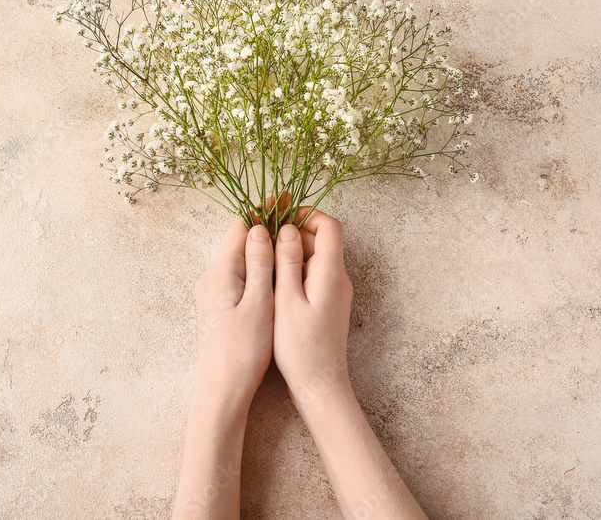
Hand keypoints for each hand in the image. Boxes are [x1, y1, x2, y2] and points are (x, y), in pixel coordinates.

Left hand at [191, 219, 274, 412]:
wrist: (221, 391)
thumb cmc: (242, 351)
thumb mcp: (259, 303)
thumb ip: (261, 264)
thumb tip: (261, 229)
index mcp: (220, 272)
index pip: (241, 227)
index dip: (265, 213)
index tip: (288, 203)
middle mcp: (211, 277)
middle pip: (240, 240)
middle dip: (267, 230)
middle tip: (297, 223)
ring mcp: (212, 292)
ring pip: (241, 259)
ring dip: (264, 251)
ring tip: (292, 246)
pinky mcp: (218, 306)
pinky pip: (240, 277)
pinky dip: (258, 271)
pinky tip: (277, 277)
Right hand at [271, 208, 353, 412]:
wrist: (320, 385)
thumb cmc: (301, 348)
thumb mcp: (286, 300)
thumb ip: (288, 262)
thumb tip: (288, 230)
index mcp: (331, 272)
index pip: (329, 225)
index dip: (306, 214)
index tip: (279, 217)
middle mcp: (338, 278)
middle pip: (320, 240)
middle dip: (292, 233)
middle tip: (262, 236)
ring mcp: (335, 292)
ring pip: (314, 258)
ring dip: (290, 253)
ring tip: (262, 260)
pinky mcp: (328, 304)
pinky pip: (312, 276)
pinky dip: (294, 271)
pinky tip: (272, 282)